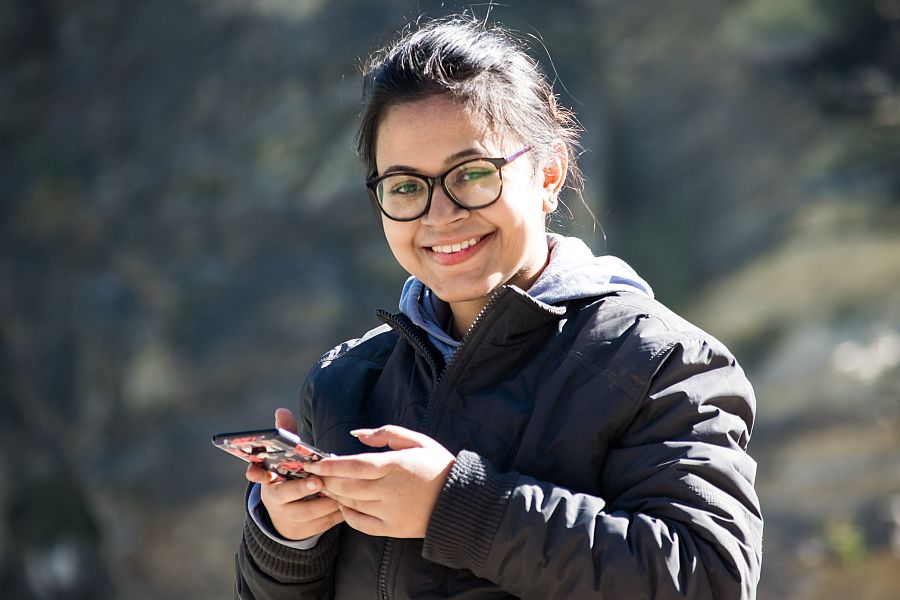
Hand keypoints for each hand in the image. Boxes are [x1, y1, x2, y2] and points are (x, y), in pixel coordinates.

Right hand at [245, 408, 343, 539]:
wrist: (289, 517)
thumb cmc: (292, 477)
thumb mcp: (287, 458)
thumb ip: (287, 435)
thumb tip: (282, 410)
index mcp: (269, 479)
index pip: (256, 474)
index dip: (256, 472)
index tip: (259, 470)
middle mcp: (275, 500)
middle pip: (285, 495)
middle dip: (301, 488)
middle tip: (317, 482)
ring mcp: (288, 518)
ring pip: (307, 512)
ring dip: (325, 501)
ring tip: (342, 490)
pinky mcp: (304, 531)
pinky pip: (323, 523)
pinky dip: (336, 513)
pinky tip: (349, 503)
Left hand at [303, 425, 454, 538]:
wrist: (459, 500)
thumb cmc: (437, 466)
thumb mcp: (417, 441)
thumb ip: (386, 434)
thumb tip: (357, 434)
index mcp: (396, 465)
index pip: (355, 465)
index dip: (331, 465)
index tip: (315, 463)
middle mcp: (391, 490)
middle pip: (348, 486)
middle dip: (328, 480)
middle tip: (314, 475)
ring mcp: (391, 511)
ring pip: (352, 503)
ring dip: (335, 495)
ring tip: (325, 487)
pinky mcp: (392, 528)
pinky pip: (361, 524)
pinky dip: (347, 515)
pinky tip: (342, 505)